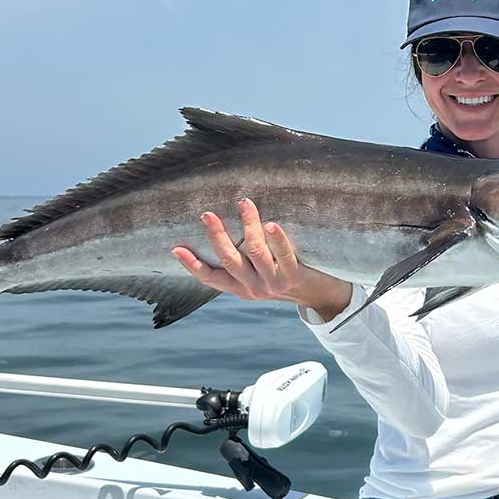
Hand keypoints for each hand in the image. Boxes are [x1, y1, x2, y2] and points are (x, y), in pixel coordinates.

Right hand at [171, 197, 351, 314]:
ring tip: (244, 203)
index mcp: (241, 288)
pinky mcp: (294, 276)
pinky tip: (270, 223)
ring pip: (253, 252)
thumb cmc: (287, 276)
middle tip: (207, 214)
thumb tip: (224, 225)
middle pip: (229, 260)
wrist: (322, 295)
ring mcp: (273, 283)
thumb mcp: (261, 274)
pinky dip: (276, 238)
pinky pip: (282, 254)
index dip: (193, 265)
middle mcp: (254, 288)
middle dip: (216, 236)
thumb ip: (244, 260)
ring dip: (247, 226)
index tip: (176, 248)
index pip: (211, 278)